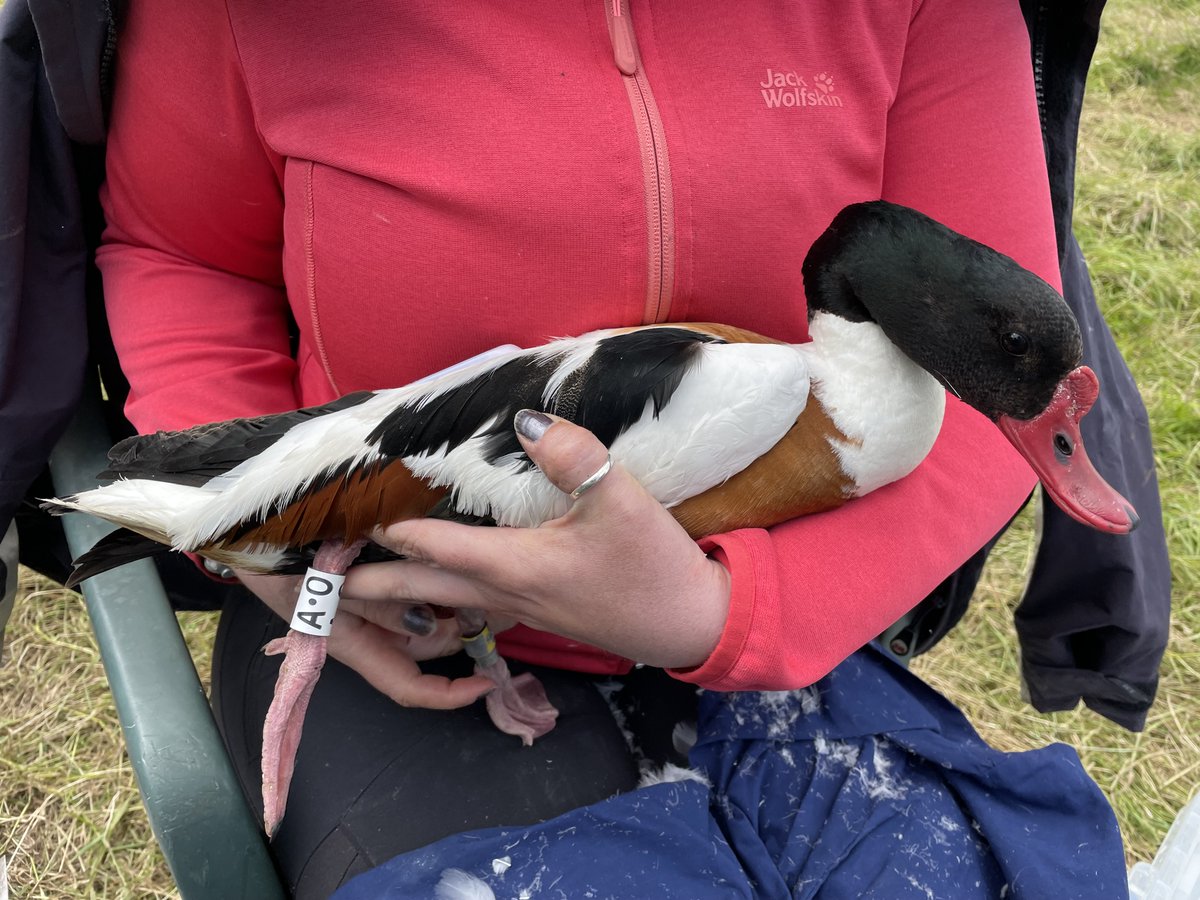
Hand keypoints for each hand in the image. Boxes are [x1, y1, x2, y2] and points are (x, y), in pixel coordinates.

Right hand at [236, 569, 494, 707]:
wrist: (243, 520)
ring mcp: (366, 602)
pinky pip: (407, 586)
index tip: (487, 681)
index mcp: (349, 642)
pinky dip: (430, 578)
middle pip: (422, 648)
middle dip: (458, 633)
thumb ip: (375, 604)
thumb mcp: (324, 581)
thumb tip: (429, 626)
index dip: (448, 693)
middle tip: (496, 604)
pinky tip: (452, 557)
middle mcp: (361, 628)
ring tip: (484, 580)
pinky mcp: (367, 574)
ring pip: (420, 615)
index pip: (405, 685)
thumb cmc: (276, 553)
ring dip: (450, 603)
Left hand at [341, 412, 730, 669]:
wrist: (689, 624)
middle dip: (368, 584)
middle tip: (321, 577)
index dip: (387, 528)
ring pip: (441, 606)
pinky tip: (436, 595)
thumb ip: (571, 454)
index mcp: (513, 565)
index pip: (433, 544)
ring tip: (359, 588)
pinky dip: (439, 601)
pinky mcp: (538, 614)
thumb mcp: (620, 498)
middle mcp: (504, 593)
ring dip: (397, 597)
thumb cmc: (652, 565)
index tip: (343, 515)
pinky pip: (470, 610)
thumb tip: (524, 417)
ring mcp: (519, 610)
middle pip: (420, 590)